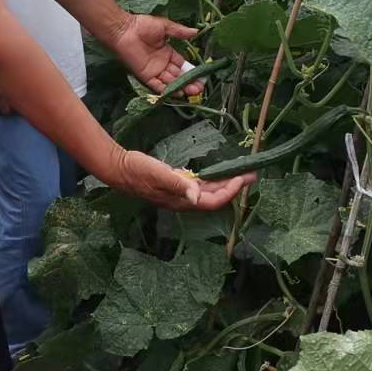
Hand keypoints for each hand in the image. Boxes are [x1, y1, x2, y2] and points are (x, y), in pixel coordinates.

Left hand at [108, 13, 201, 95]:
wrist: (124, 30)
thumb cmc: (143, 26)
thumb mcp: (165, 26)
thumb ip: (179, 32)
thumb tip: (196, 32)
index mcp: (168, 53)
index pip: (182, 65)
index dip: (192, 71)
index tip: (202, 77)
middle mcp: (162, 64)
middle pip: (178, 76)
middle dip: (189, 82)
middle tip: (200, 88)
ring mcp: (154, 71)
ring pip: (170, 82)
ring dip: (181, 88)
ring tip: (193, 92)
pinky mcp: (145, 76)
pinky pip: (157, 85)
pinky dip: (166, 90)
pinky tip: (177, 93)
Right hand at [109, 148, 253, 211]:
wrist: (120, 169)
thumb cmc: (139, 171)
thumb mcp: (159, 174)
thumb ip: (178, 184)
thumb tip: (197, 196)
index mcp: (182, 200)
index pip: (213, 201)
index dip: (229, 192)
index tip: (243, 178)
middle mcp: (184, 200)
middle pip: (214, 198)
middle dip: (233, 187)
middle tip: (251, 175)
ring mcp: (180, 193)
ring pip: (208, 191)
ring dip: (225, 183)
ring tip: (241, 173)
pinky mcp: (176, 184)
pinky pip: (199, 185)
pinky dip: (211, 179)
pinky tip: (217, 173)